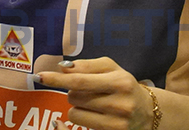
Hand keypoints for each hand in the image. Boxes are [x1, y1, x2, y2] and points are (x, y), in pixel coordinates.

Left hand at [36, 57, 156, 129]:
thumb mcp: (111, 68)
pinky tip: (94, 114)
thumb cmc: (124, 85)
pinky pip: (80, 126)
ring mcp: (116, 123)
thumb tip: (63, 67)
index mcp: (119, 82)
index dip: (58, 79)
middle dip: (73, 91)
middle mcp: (119, 104)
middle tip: (88, 90)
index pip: (80, 80)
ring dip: (77, 106)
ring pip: (74, 113)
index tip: (40, 76)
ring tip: (93, 103)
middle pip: (74, 97)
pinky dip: (81, 117)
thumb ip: (87, 65)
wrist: (148, 112)